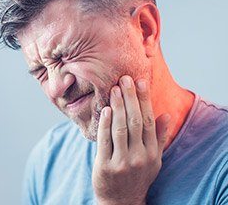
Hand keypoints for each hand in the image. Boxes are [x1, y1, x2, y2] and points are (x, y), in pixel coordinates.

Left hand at [92, 76, 169, 204]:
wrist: (122, 202)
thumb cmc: (138, 175)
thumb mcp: (155, 159)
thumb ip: (160, 137)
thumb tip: (167, 114)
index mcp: (152, 153)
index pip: (150, 121)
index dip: (145, 100)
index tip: (141, 81)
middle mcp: (140, 157)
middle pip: (136, 121)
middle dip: (131, 98)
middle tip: (125, 79)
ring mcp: (122, 162)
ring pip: (121, 129)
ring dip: (118, 106)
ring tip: (115, 89)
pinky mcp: (105, 166)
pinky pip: (105, 141)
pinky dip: (105, 124)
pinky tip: (105, 109)